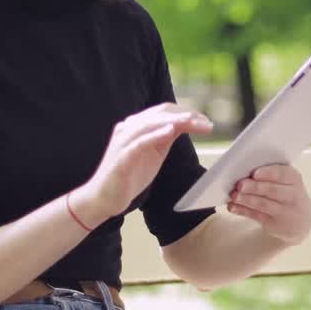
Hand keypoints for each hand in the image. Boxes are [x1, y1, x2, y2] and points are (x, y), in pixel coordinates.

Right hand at [75, 103, 213, 223]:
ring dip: (175, 121)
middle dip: (186, 115)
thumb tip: (185, 125)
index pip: (164, 111)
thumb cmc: (129, 176)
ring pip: (150, 124)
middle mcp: (128, 128)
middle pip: (160, 113)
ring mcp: (123, 141)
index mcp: (136, 126)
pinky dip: (155, 135)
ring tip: (193, 122)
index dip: (186, 113)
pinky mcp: (121, 157)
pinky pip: (139, 142)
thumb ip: (165, 138)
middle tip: (207, 123)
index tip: (205, 121)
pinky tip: (170, 131)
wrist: (103, 198)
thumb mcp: (153, 153)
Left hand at [226, 164, 310, 245]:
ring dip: (246, 200)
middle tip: (240, 185)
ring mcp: (285, 211)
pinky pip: (256, 216)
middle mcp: (292, 195)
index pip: (282, 174)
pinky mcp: (275, 224)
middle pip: (272, 190)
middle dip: (255, 187)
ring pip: (263, 204)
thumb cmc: (285, 193)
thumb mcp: (285, 182)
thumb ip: (268, 176)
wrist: (299, 220)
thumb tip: (242, 174)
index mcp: (293, 178)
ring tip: (234, 196)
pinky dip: (242, 211)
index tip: (254, 173)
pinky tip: (232, 207)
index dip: (268, 173)